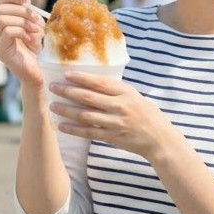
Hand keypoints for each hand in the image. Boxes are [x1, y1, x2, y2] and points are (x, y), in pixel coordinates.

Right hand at [0, 0, 43, 86]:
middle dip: (22, 11)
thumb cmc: (35, 51)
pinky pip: (8, 32)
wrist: (37, 73)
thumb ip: (26, 9)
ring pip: (3, 19)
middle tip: (35, 21)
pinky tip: (31, 40)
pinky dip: (22, 32)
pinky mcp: (1, 51)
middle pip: (1, 8)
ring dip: (23, 22)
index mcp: (2, 24)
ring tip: (35, 32)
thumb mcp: (33, 25)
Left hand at [47, 71, 175, 157]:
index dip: (82, 78)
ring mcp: (115, 123)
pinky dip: (74, 129)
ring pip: (85, 115)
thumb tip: (93, 81)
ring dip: (67, 110)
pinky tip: (61, 126)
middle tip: (53, 87)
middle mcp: (119, 107)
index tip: (66, 74)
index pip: (100, 82)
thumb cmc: (148, 114)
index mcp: (126, 93)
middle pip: (88, 97)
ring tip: (53, 106)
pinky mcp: (112, 137)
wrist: (160, 139)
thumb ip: (116, 90)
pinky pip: (89, 132)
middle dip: (68, 92)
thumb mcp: (135, 96)